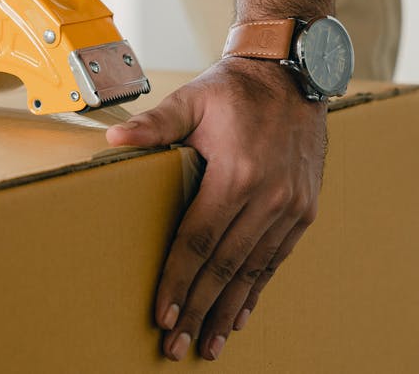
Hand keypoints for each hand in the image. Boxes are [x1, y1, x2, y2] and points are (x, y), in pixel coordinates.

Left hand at [106, 56, 325, 360]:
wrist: (293, 73)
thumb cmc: (235, 88)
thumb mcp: (192, 99)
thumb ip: (155, 124)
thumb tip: (115, 140)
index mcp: (238, 173)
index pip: (199, 241)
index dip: (178, 281)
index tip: (161, 314)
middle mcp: (269, 197)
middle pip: (225, 266)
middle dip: (198, 309)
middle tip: (176, 345)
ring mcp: (291, 206)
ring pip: (253, 271)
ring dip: (227, 310)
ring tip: (207, 343)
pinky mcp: (304, 210)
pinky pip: (275, 260)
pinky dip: (256, 290)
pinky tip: (239, 315)